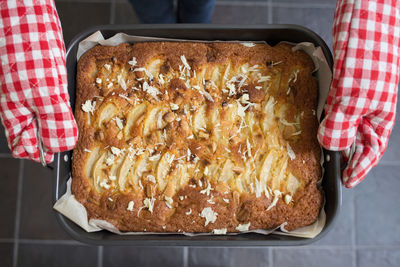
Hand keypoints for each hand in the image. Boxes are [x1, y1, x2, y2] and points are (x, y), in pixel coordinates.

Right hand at [0, 0, 77, 163]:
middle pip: (40, 135)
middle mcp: (23, 108)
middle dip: (59, 140)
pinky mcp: (44, 83)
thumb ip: (54, 122)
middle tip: (82, 140)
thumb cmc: (30, 54)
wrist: (28, 20)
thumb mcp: (45, 93)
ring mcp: (33, 95)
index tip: (68, 155)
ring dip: (67, 123)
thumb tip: (61, 147)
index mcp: (17, 116)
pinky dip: (67, 106)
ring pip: (50, 119)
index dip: (47, 155)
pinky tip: (79, 104)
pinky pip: (56, 102)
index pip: (27, 149)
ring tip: (85, 124)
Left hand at [318, 0, 398, 187]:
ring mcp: (353, 96)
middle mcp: (367, 109)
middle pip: (354, 139)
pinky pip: (331, 106)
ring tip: (313, 148)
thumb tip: (330, 146)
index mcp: (379, 117)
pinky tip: (312, 119)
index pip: (370, 151)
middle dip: (341, 155)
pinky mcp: (340, 84)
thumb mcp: (356, 97)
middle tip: (324, 167)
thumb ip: (343, 125)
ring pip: (340, 124)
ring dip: (328, 135)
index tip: (346, 182)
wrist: (363, 19)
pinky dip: (323, 115)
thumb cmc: (369, 56)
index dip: (359, 168)